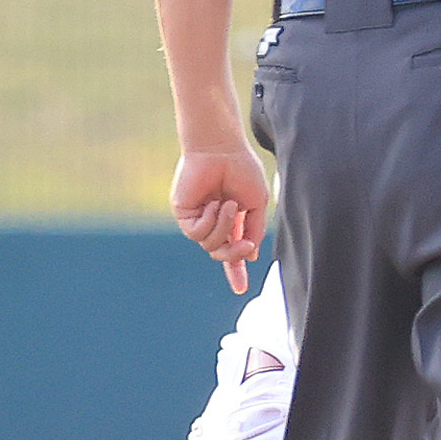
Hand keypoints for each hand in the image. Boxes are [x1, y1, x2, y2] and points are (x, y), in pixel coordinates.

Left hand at [172, 145, 268, 293]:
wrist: (222, 149)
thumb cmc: (242, 170)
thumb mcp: (257, 205)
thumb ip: (254, 230)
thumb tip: (251, 254)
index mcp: (231, 221)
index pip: (231, 251)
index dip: (236, 271)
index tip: (240, 289)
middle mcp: (213, 222)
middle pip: (220, 254)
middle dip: (234, 254)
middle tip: (245, 245)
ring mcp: (197, 218)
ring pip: (209, 245)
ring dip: (224, 229)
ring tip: (228, 205)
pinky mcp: (184, 213)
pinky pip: (197, 233)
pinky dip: (210, 221)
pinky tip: (213, 203)